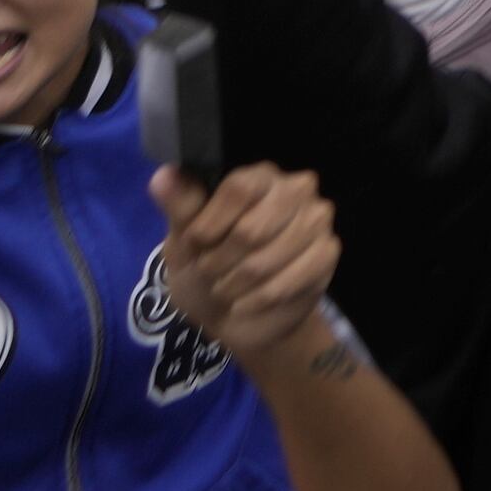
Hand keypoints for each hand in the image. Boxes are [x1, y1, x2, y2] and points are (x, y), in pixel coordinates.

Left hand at [146, 165, 345, 375]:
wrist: (234, 315)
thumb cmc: (206, 268)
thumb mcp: (184, 241)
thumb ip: (180, 208)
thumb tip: (163, 175)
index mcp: (261, 177)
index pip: (241, 187)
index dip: (211, 224)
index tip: (196, 244)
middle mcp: (297, 189)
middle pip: (252, 229)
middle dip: (220, 263)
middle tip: (211, 272)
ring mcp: (317, 221)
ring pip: (266, 261)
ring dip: (235, 285)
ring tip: (228, 288)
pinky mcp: (328, 254)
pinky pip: (287, 283)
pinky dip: (256, 300)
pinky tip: (248, 302)